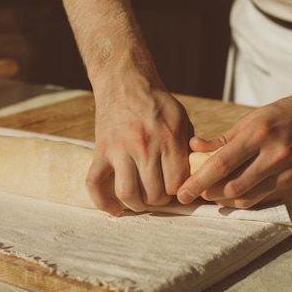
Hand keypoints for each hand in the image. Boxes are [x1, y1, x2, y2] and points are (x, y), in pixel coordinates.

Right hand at [87, 87, 193, 215]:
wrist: (125, 81)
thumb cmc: (157, 102)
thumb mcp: (181, 119)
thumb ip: (188, 147)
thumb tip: (196, 177)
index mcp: (167, 138)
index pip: (176, 184)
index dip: (178, 193)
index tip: (176, 189)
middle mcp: (144, 146)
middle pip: (154, 194)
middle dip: (159, 200)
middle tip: (160, 194)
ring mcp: (119, 149)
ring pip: (127, 193)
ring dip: (137, 204)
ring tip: (142, 201)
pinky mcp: (101, 150)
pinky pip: (95, 184)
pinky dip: (102, 203)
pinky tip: (115, 210)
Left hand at [177, 93, 291, 207]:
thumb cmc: (284, 115)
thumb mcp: (252, 119)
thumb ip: (223, 138)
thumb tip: (194, 148)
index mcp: (259, 133)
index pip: (221, 163)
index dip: (198, 181)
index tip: (182, 193)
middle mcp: (274, 155)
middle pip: (233, 186)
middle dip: (209, 194)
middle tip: (194, 194)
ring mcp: (288, 172)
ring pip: (248, 198)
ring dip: (225, 201)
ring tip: (211, 195)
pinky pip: (263, 200)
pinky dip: (245, 200)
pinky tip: (233, 195)